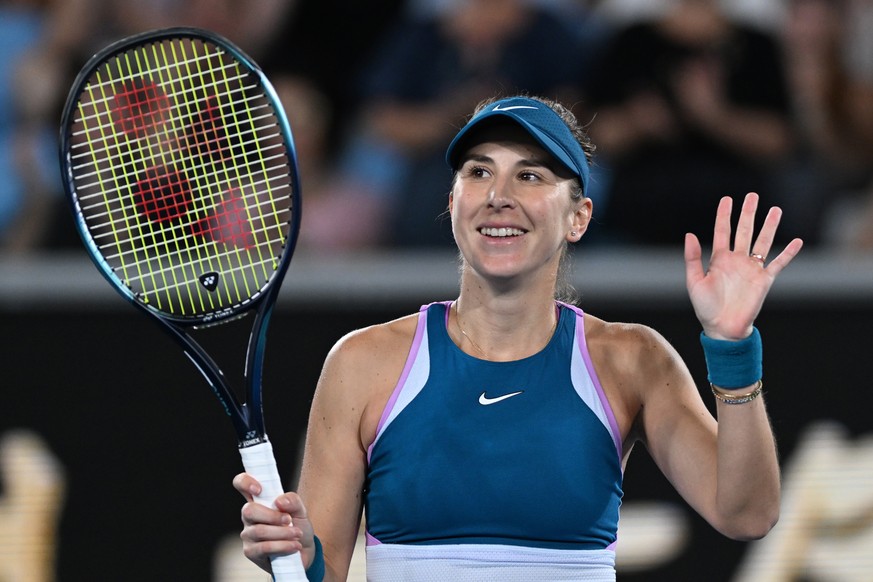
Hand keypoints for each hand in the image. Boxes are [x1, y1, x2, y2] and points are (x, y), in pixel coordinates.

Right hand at [232, 472, 315, 573]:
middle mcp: (249, 516)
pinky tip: (294, 546)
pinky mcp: (251, 552)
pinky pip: (264, 547)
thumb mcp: (301, 511)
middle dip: (272, 516)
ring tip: (297, 535)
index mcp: (259, 500)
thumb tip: (280, 502)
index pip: (242, 484)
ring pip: (259, 531)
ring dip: (283, 533)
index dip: (245, 482)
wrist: (303, 552)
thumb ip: (293, 501)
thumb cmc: (298, 527)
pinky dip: (283, 546)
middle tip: (289, 520)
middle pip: (248, 510)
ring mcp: (248, 534)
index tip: (259, 489)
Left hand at [685, 193, 802, 339]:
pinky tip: (796, 241)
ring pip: (763, 242)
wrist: (722, 328)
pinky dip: (788, 253)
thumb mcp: (694, 281)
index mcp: (719, 259)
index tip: (727, 199)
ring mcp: (752, 269)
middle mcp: (737, 260)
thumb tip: (689, 234)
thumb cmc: (706, 307)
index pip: (723, 231)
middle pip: (744, 231)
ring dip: (769, 226)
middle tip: (753, 196)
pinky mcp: (764, 280)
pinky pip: (778, 264)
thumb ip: (692, 258)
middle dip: (748, 214)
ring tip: (775, 210)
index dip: (724, 215)